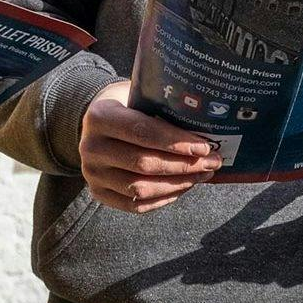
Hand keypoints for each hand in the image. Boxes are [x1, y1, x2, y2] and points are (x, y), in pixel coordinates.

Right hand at [79, 82, 219, 211]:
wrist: (95, 124)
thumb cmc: (127, 106)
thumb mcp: (137, 97)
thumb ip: (161, 109)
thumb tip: (205, 126)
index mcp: (99, 117)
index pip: (142, 132)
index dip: (175, 142)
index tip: (204, 146)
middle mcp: (90, 147)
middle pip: (144, 164)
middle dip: (184, 165)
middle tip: (212, 162)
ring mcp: (92, 174)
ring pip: (141, 188)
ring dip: (178, 184)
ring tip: (203, 174)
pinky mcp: (98, 194)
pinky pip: (136, 205)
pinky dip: (164, 198)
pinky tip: (184, 187)